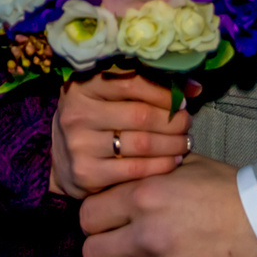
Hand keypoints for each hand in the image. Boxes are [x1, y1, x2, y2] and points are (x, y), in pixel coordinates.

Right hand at [48, 72, 190, 198]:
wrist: (60, 159)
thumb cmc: (95, 121)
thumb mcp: (108, 97)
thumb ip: (145, 87)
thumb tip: (195, 87)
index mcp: (83, 86)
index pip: (133, 83)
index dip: (164, 92)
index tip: (182, 101)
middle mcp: (77, 113)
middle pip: (141, 116)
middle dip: (173, 121)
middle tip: (187, 124)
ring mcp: (79, 145)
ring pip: (142, 144)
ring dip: (172, 144)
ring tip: (184, 142)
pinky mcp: (86, 174)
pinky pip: (136, 170)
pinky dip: (162, 166)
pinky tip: (173, 161)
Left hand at [80, 156, 256, 256]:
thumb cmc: (232, 193)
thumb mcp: (187, 166)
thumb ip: (148, 173)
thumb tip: (120, 175)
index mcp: (146, 196)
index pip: (88, 216)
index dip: (95, 222)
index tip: (108, 227)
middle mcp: (149, 234)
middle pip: (92, 253)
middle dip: (100, 254)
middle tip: (116, 255)